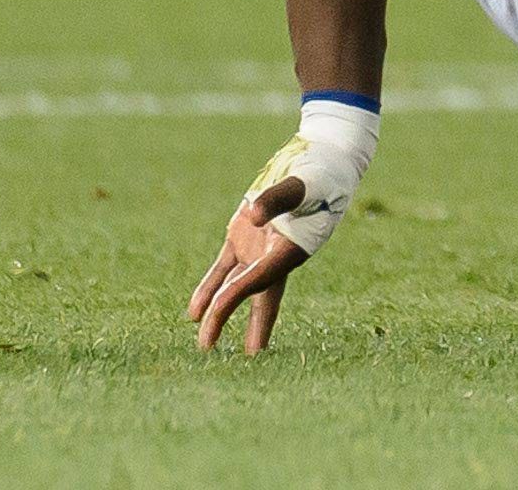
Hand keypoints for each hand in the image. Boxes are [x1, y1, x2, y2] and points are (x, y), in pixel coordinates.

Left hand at [188, 174, 313, 352]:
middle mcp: (276, 255)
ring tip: (206, 344)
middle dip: (249, 328)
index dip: (234, 297)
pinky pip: (224, 268)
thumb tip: (250, 215)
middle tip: (245, 358)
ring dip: (220, 313)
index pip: (257, 279)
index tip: (213, 312)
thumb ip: (277, 198)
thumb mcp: (301, 182)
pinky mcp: (245, 236)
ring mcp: (259, 247)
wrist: (323, 159)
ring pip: (236, 288)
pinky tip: (194, 311)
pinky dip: (209, 287)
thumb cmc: (318, 171)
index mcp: (290, 248)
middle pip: (258, 299)